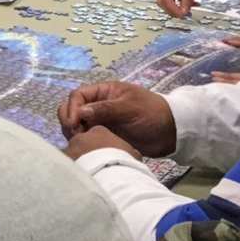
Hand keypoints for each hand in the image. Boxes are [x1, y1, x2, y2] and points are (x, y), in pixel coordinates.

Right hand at [56, 80, 175, 156]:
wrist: (170, 133)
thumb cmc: (152, 114)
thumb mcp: (130, 108)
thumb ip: (105, 109)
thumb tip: (80, 113)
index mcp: (104, 92)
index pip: (78, 96)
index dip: (72, 108)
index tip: (74, 124)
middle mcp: (98, 105)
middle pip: (72, 109)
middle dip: (69, 121)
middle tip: (75, 135)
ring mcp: (99, 121)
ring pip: (76, 125)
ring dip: (73, 133)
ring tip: (81, 143)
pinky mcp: (103, 136)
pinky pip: (85, 137)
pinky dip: (82, 142)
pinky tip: (86, 148)